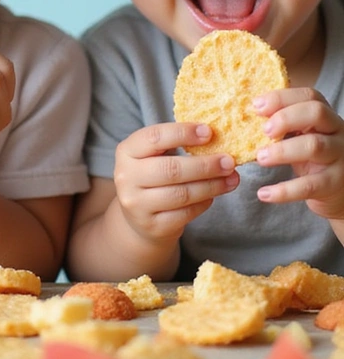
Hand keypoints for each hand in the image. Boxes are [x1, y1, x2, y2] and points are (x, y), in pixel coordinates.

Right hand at [113, 122, 238, 242]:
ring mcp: (137, 205)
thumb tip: (216, 135)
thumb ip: (176, 143)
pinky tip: (214, 195)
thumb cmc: (152, 176)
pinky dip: (204, 203)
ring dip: (212, 185)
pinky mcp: (152, 226)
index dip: (183, 133)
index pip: (154, 137)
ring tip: (232, 178)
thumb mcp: (154, 155)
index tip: (209, 132)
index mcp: (126, 151)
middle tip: (229, 161)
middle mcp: (126, 177)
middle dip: (205, 165)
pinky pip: (185, 213)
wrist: (137, 218)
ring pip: (182, 194)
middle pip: (171, 169)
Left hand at [255, 87, 343, 219]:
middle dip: (286, 117)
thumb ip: (282, 124)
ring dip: (282, 151)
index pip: (309, 96)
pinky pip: (309, 185)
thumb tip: (244, 115)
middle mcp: (337, 132)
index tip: (256, 106)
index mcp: (325, 116)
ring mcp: (339, 157)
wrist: (339, 193)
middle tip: (264, 131)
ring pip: (314, 146)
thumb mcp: (303, 136)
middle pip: (316, 113)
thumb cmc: (313, 159)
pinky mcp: (334, 184)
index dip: (282, 98)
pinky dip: (285, 190)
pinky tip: (264, 194)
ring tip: (260, 158)